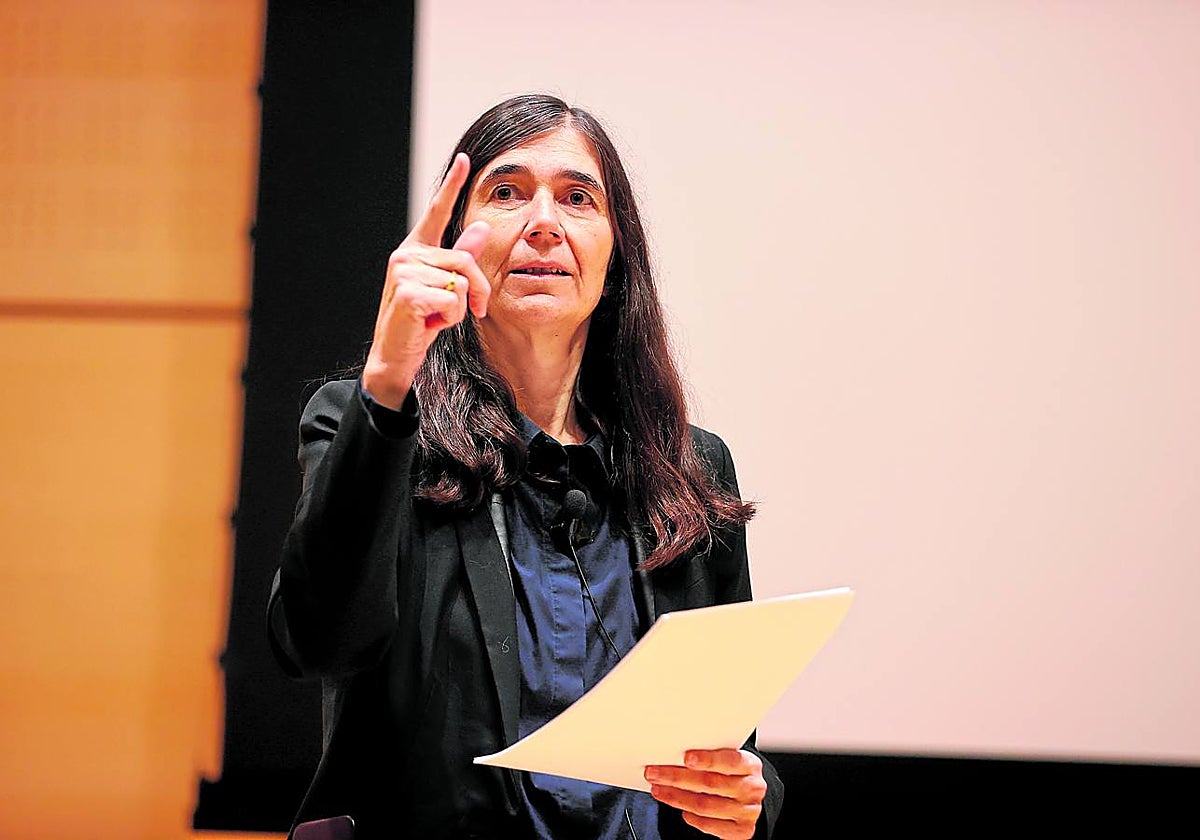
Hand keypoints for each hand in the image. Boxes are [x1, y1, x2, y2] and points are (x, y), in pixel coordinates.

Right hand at [361, 152, 491, 408]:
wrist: (395, 357)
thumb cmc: (421, 323)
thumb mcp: (446, 288)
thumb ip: (462, 257)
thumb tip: (482, 226)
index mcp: (415, 250)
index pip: (436, 212)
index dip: (451, 185)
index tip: (465, 158)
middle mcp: (405, 255)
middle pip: (466, 262)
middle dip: (476, 291)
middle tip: (464, 312)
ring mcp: (403, 272)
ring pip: (461, 285)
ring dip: (458, 310)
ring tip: (434, 319)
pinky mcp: (407, 293)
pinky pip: (453, 302)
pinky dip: (448, 320)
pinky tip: (427, 325)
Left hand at [645, 749, 766, 838]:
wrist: (748, 797)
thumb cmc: (730, 774)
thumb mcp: (726, 759)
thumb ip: (708, 756)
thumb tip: (673, 753)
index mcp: (750, 765)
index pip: (729, 761)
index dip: (708, 759)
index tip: (686, 757)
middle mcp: (752, 788)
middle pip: (711, 783)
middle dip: (677, 777)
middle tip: (654, 773)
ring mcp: (748, 811)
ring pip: (705, 804)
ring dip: (676, 797)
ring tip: (658, 790)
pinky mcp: (742, 830)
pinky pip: (710, 825)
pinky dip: (692, 818)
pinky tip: (681, 810)